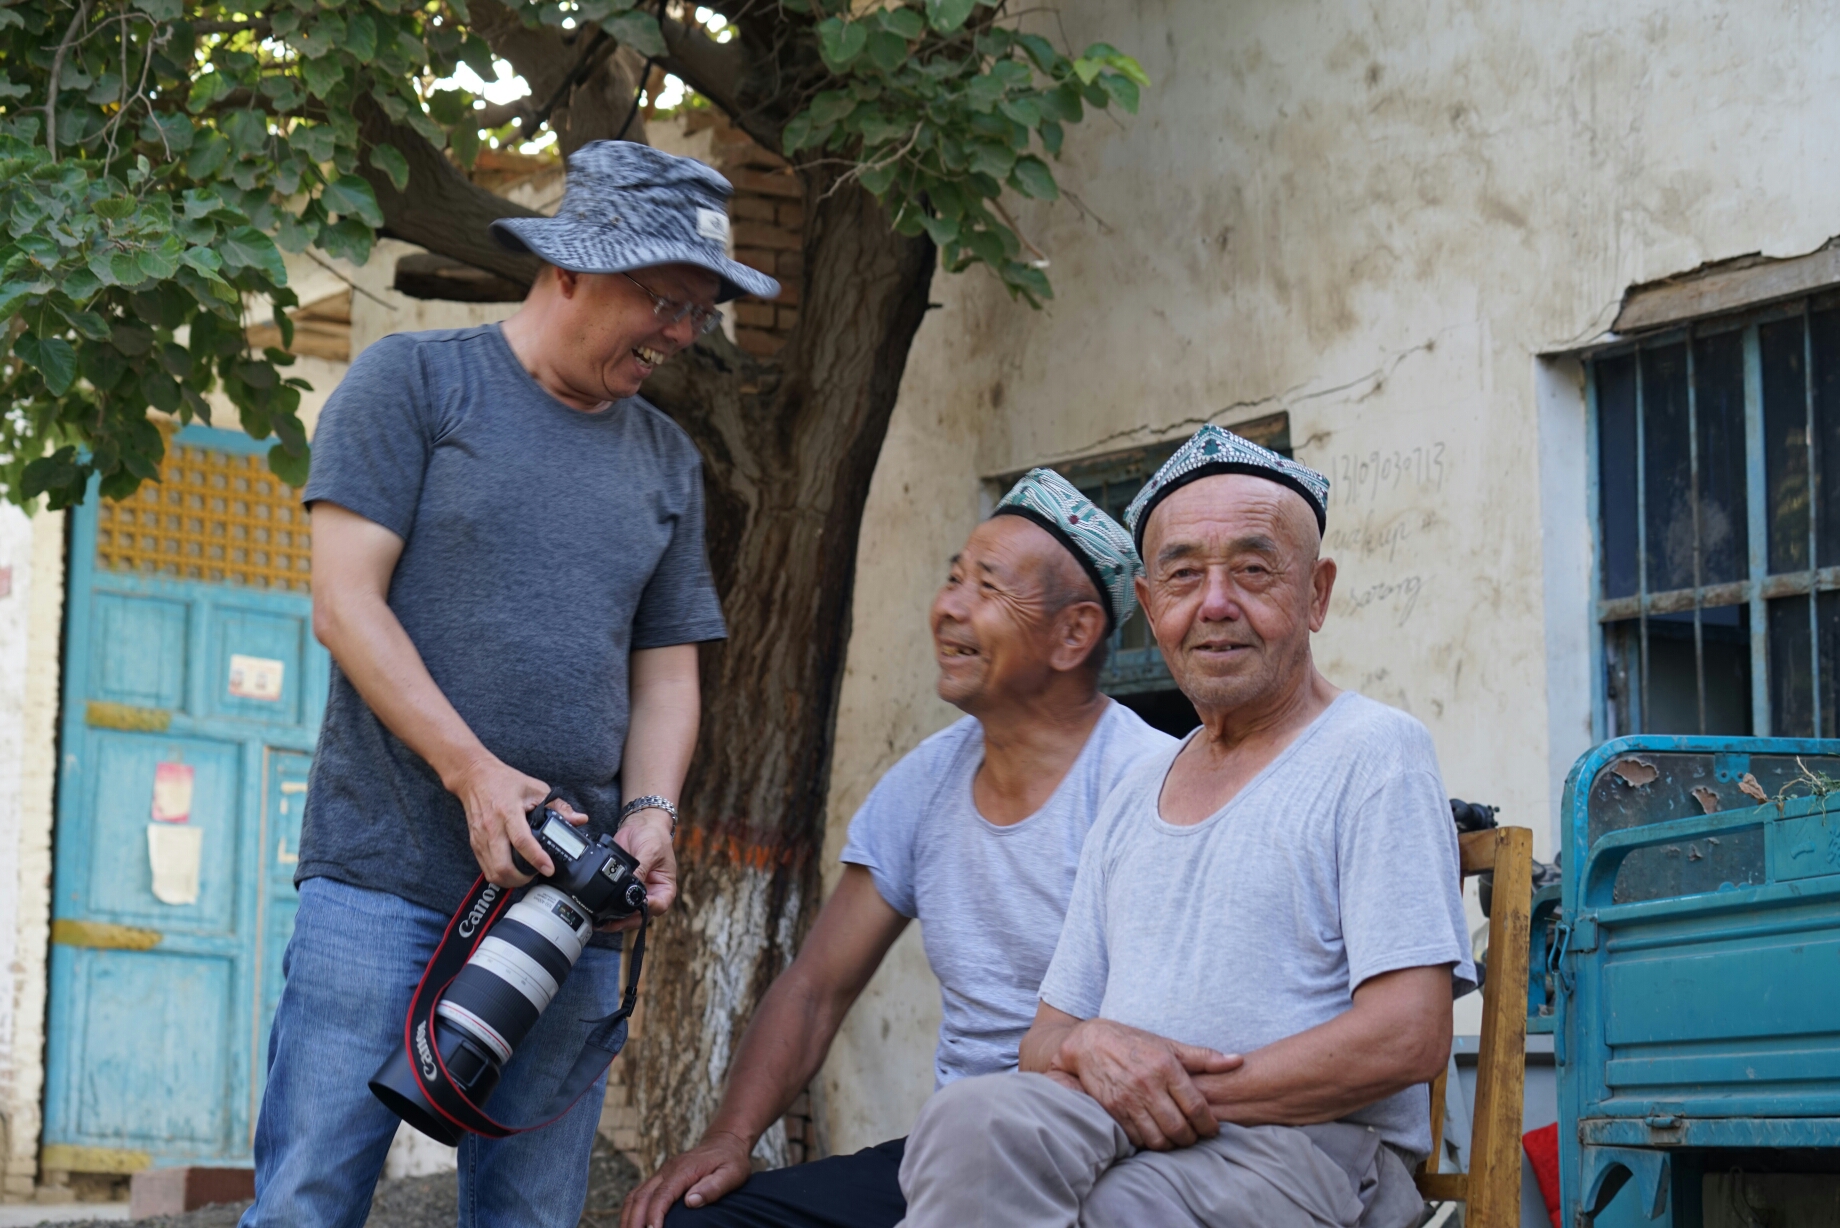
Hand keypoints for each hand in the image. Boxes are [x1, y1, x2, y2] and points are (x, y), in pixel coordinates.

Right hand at [447, 755, 579, 886]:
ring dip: (510, 880)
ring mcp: (480, 838)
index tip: (549, 869)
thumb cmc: (504, 781)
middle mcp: (492, 827)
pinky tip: (511, 871)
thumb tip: (579, 819)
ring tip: (525, 876)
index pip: (522, 841)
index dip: (537, 858)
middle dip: (521, 879)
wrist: (474, 777)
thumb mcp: (535, 788)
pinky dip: (499, 875)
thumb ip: (558, 806)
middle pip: (502, 865)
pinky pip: (485, 868)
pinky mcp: (474, 843)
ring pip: (492, 872)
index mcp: (508, 812)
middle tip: (535, 875)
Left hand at [600, 808, 677, 931]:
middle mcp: (651, 894)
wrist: (640, 825)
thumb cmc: (654, 836)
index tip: (633, 909)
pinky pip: (614, 902)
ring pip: (626, 914)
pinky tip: (595, 910)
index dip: (646, 910)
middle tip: (608, 924)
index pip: (658, 906)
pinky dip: (606, 908)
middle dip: (624, 922)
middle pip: (639, 916)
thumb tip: (629, 886)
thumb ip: (641, 870)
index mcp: (665, 888)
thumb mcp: (650, 851)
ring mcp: (635, 892)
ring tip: (598, 921)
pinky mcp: (621, 888)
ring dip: (613, 918)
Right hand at [621, 1129, 751, 1227]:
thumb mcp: (732, 1173)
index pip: (662, 1195)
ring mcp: (661, 1173)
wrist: (725, 1142)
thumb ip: (713, 1187)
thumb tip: (690, 1201)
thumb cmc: (730, 1160)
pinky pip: (638, 1194)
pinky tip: (632, 1225)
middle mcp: (667, 1170)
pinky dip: (631, 1210)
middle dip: (634, 1221)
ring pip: (635, 1195)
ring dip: (628, 1217)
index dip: (654, 1216)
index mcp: (683, 1170)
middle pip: (641, 1196)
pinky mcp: (660, 1178)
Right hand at [1053, 1019, 1241, 1149]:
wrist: (1090, 1043)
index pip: (1195, 1106)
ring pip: (1158, 1139)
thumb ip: (1204, 1057)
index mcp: (1166, 1066)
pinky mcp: (1113, 1110)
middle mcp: (1147, 1084)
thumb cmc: (1134, 1044)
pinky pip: (1137, 1138)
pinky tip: (1154, 1134)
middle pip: (1178, 1128)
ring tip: (1176, 1138)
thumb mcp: (1169, 1045)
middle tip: (1195, 1137)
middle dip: (1191, 1139)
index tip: (1212, 1129)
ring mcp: (1128, 1099)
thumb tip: (1238, 1061)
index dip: (1208, 1125)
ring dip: (1171, 1144)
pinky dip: (1149, 1142)